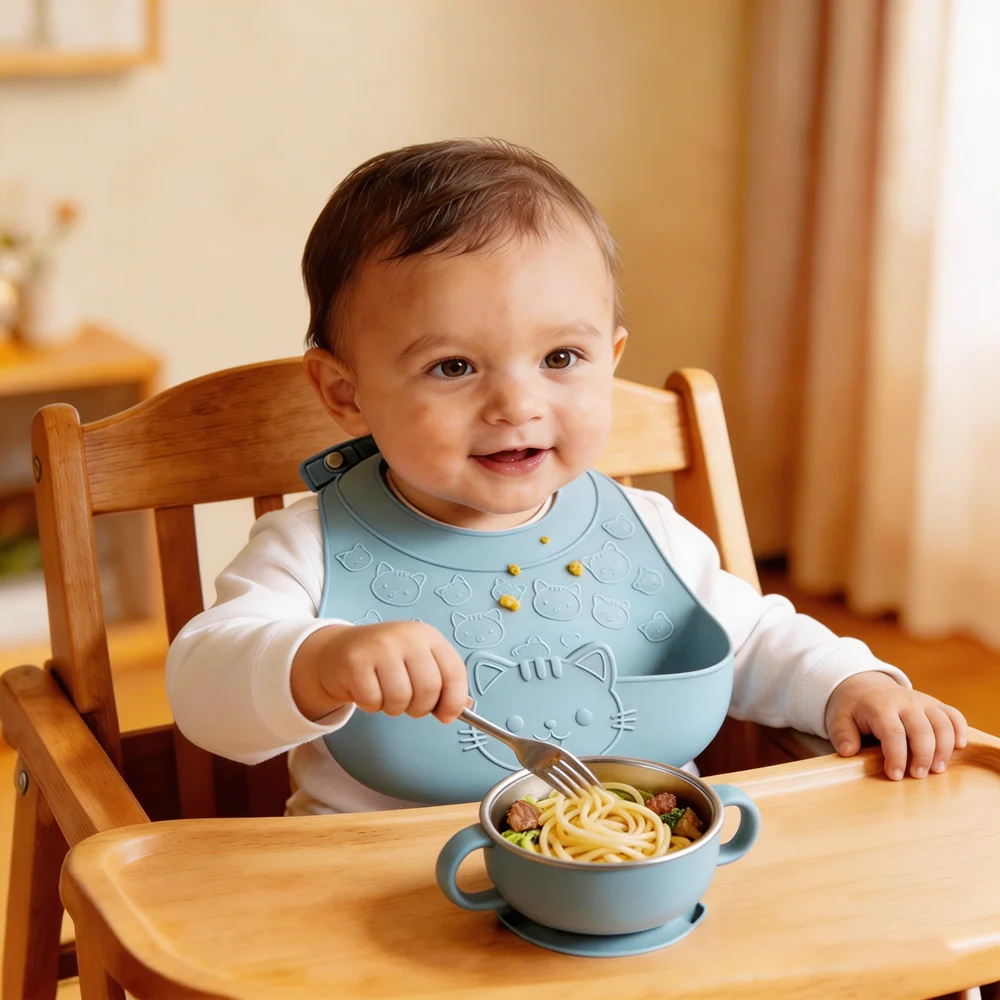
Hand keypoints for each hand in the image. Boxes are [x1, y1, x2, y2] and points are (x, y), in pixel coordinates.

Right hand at [312, 620, 469, 723]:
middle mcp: (406, 637)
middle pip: (429, 689)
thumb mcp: (417, 663)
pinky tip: (367, 691)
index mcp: (428, 636)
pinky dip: (371, 706)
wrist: (339, 650)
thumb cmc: (386, 661)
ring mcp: (380, 647)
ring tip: (386, 695)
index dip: (454, 700)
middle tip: (409, 705)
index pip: (454, 671)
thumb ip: (441, 683)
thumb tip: (463, 709)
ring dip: (394, 708)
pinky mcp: (356, 661)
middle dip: (420, 708)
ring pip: (400, 698)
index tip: (447, 716)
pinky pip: (373, 701)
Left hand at [825, 671, 967, 779]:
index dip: (896, 756)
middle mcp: (905, 702)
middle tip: (918, 776)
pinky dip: (959, 731)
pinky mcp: (935, 705)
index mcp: (880, 707)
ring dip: (944, 748)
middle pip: (922, 729)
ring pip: (942, 723)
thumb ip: (842, 735)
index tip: (895, 776)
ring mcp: (923, 702)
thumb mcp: (838, 718)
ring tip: (937, 770)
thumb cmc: (852, 708)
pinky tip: (958, 747)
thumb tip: (848, 752)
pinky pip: (954, 716)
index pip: (892, 732)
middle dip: (923, 755)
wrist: (864, 686)